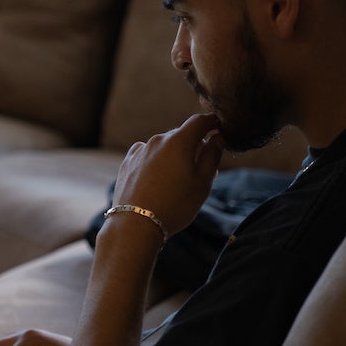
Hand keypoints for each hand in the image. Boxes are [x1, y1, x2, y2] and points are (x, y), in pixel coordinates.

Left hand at [113, 113, 223, 237]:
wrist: (135, 225)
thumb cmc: (175, 205)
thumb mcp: (203, 182)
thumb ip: (212, 156)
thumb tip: (217, 137)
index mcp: (179, 141)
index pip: (199, 121)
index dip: (211, 122)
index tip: (218, 127)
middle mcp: (158, 140)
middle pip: (181, 135)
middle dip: (194, 146)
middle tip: (202, 168)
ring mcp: (140, 151)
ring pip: (163, 146)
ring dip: (174, 155)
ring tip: (179, 181)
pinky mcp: (128, 163)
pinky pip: (147, 156)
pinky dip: (156, 162)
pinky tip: (158, 180)